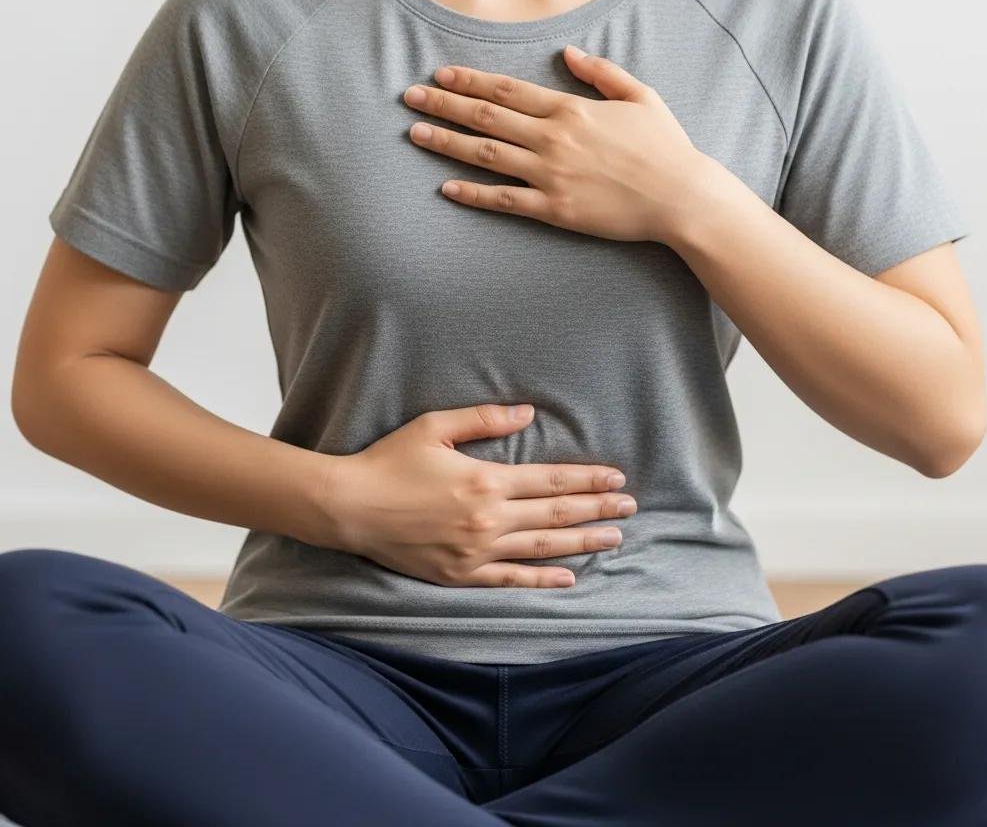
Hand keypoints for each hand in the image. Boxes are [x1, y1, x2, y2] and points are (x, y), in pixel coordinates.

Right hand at [328, 403, 636, 587]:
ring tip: (614, 538)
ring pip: (543, 547)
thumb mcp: (434, 427)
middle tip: (631, 506)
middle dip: (598, 509)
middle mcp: (489, 519)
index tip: (617, 477)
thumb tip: (528, 413)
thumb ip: (484, 419)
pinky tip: (569, 578)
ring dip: (582, 542)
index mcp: (486, 480)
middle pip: (557, 514)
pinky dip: (543, 580)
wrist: (349, 507)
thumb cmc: (389, 461)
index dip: (588, 480)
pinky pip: (512, 579)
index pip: (552, 481)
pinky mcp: (461, 575)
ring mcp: (477, 551)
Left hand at [401, 44, 708, 244]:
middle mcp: (553, 138)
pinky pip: (505, 200)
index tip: (440, 76)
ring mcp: (551, 174)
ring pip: (486, 154)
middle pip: (486, 117)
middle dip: (444, 106)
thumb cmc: (665, 146)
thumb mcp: (640, 96)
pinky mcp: (554, 209)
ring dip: (447, 143)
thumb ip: (602, 72)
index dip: (469, 81)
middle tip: (410, 99)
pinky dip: (473, 194)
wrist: (681, 196)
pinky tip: (446, 188)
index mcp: (571, 109)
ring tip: (415, 135)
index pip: (507, 90)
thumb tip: (568, 53)